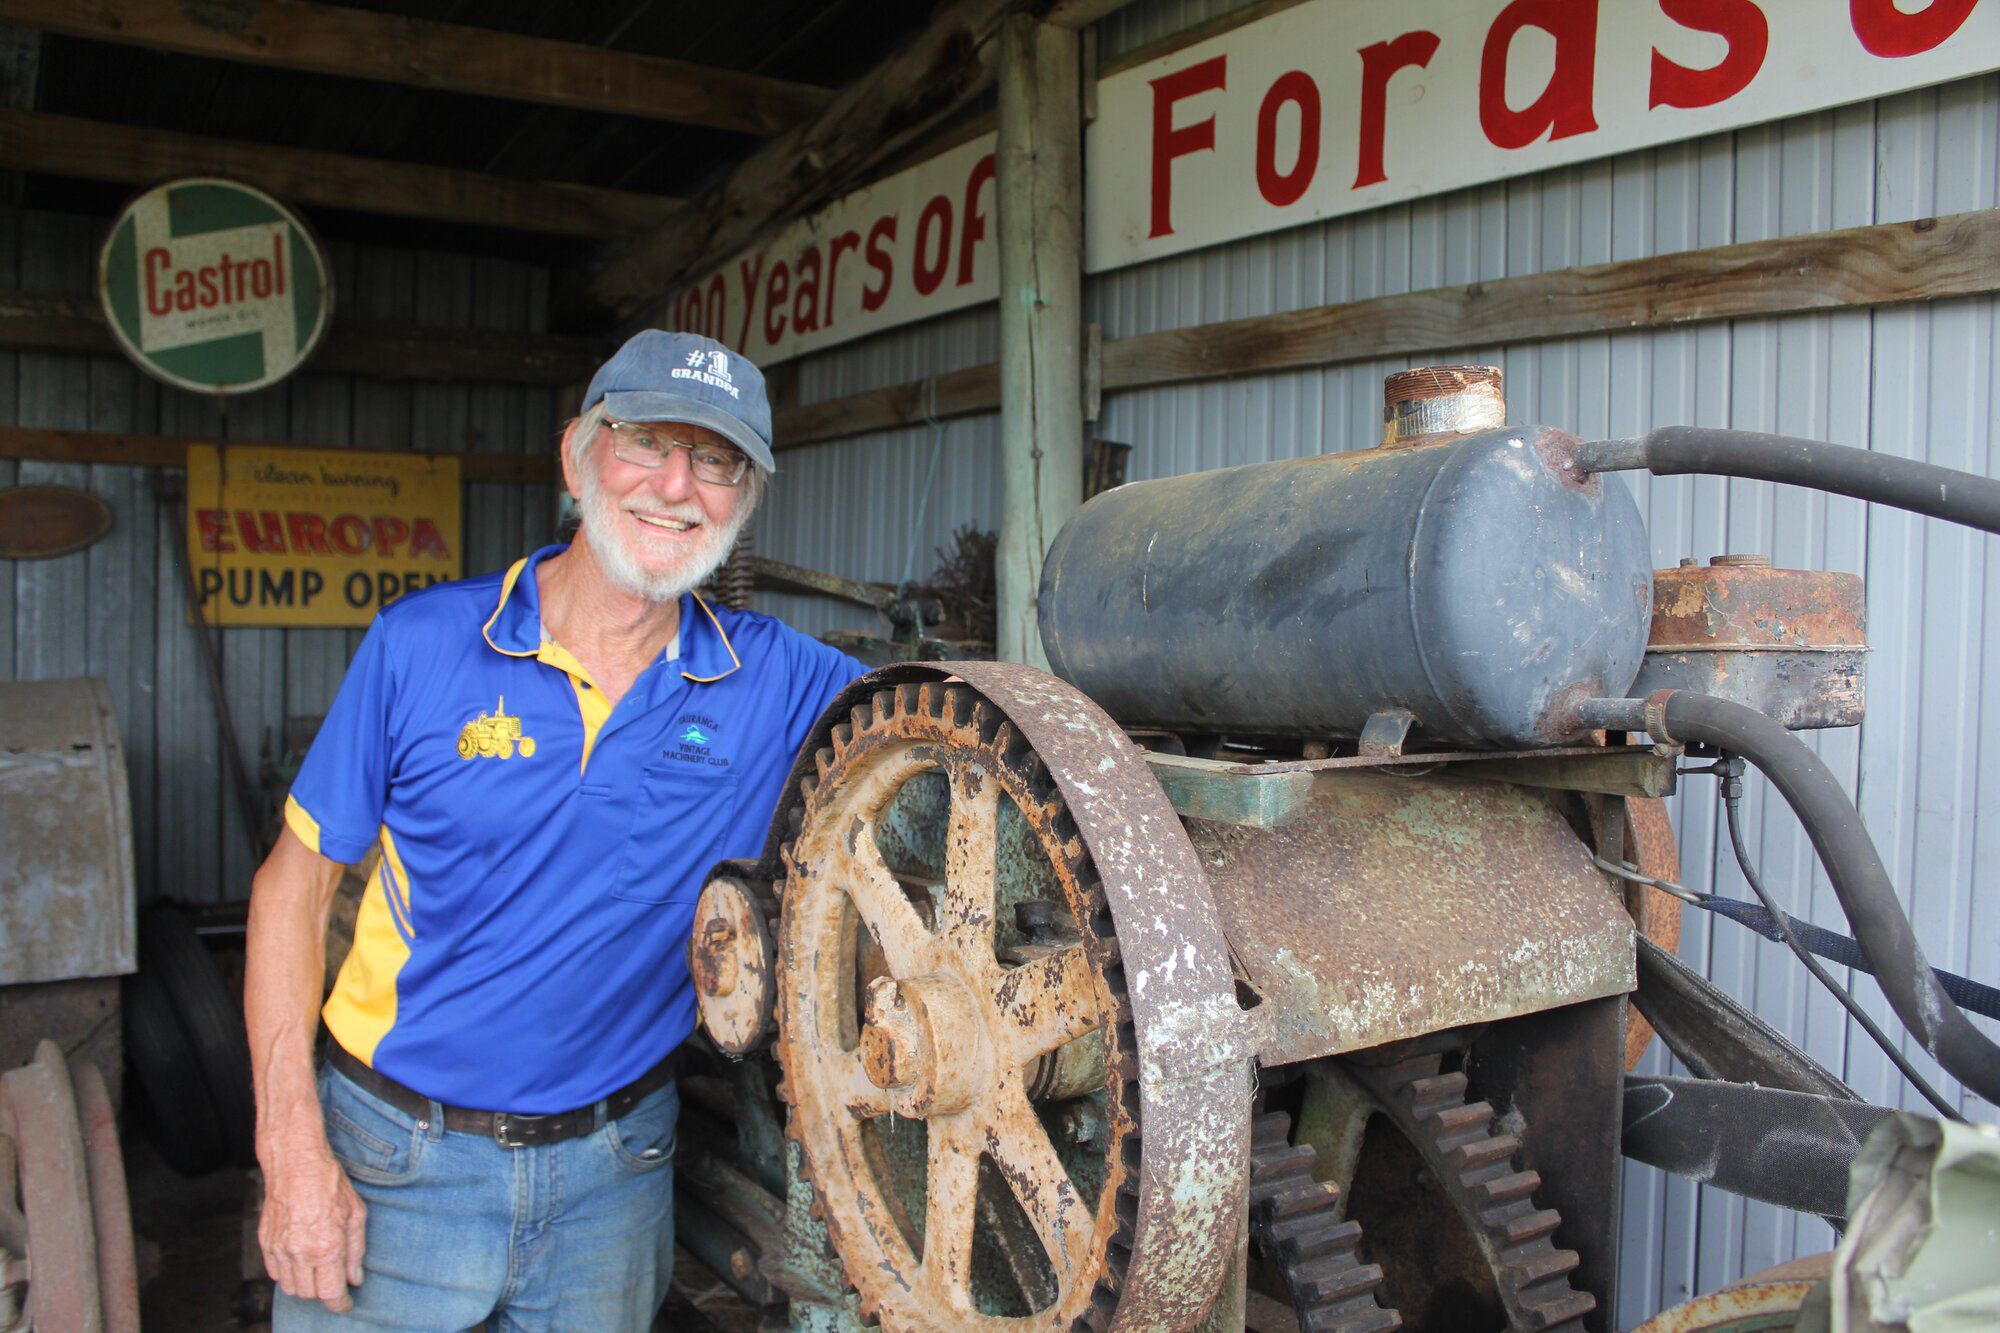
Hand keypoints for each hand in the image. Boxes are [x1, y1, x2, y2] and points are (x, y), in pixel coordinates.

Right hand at [260, 1149, 366, 1311]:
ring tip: (318, 1269)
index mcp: (327, 1247)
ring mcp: (279, 1249)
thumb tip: (355, 1278)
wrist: (295, 1163)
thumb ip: (356, 1251)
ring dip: (305, 1285)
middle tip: (334, 1279)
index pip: (331, 1293)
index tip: (346, 1304)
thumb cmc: (329, 1183)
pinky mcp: (265, 1243)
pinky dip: (288, 1274)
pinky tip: (300, 1261)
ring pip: (290, 1288)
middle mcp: (300, 1253)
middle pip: (310, 1295)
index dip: (340, 1304)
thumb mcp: (356, 1214)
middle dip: (324, 1292)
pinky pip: (275, 1273)